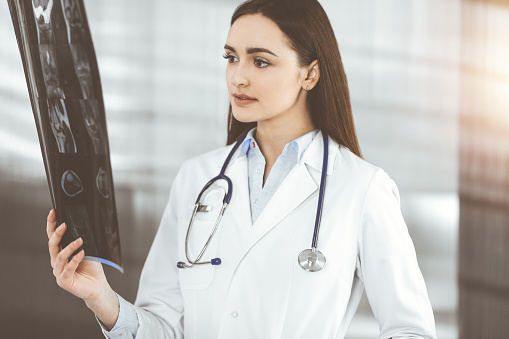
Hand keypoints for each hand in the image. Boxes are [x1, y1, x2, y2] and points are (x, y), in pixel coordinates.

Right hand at [46, 209, 118, 328]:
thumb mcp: (89, 249)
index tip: (54, 212)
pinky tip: (82, 253)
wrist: (98, 286)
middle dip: (57, 233)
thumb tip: (85, 223)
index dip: (51, 224)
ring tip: (80, 240)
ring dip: (69, 247)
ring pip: (59, 256)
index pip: (52, 236)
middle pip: (52, 245)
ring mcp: (58, 272)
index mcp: (60, 252)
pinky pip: (67, 269)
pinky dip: (75, 260)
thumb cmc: (92, 267)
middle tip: (65, 224)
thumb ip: (83, 239)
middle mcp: (56, 261)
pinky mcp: (64, 281)